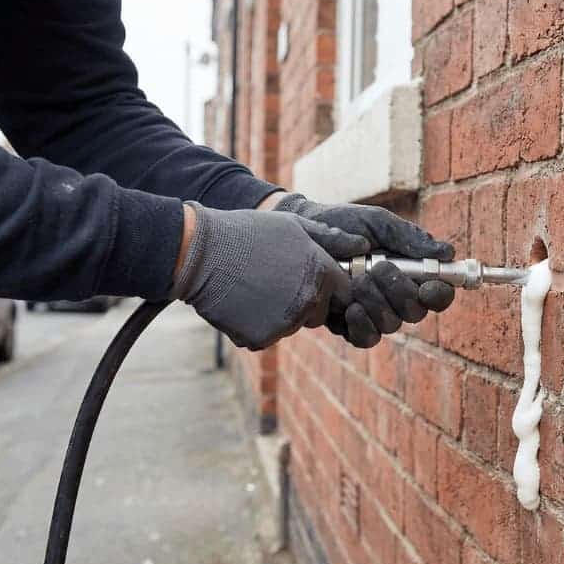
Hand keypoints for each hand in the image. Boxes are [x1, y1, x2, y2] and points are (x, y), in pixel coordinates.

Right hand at [173, 202, 367, 349]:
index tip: (309, 276)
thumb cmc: (248, 232)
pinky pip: (268, 336)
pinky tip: (242, 301)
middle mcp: (309, 301)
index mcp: (321, 273)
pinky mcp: (262, 338)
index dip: (331, 287)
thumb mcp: (292, 224)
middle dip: (305, 300)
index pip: (346, 294)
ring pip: (293, 324)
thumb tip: (363, 245)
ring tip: (255, 285)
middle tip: (274, 278)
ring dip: (280, 312)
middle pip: (319, 313)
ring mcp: (285, 323)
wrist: (201, 254)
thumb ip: (331, 238)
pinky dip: (257, 325)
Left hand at [274, 193, 456, 347]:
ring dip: (378, 304)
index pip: (438, 293)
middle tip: (380, 267)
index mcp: (410, 273)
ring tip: (358, 279)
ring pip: (391, 325)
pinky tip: (350, 308)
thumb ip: (410, 238)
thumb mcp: (378, 223)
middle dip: (401, 293)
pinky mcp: (348, 325)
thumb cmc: (345, 224)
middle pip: (416, 313)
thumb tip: (447, 252)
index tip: (429, 286)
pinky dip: (361, 326)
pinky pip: (365, 338)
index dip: (440, 294)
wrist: (303, 233)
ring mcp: (372, 313)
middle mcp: (395, 297)